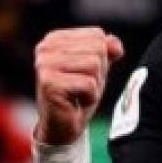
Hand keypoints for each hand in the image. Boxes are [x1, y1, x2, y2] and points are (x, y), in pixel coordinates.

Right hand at [34, 27, 124, 144]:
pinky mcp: (49, 84)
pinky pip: (89, 84)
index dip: (101, 58)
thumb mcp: (98, 67)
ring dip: (94, 85)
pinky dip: (90, 97)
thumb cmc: (79, 93)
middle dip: (98, 72)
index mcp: (55, 38)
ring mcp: (45, 65)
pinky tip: (76, 102)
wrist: (62, 126)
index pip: (97, 35)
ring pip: (94, 65)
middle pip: (97, 49)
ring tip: (79, 93)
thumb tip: (116, 46)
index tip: (84, 73)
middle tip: (82, 86)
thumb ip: (108, 49)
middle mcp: (45, 48)